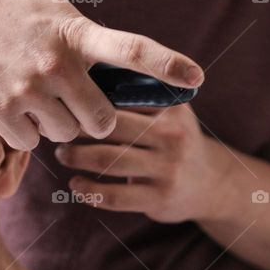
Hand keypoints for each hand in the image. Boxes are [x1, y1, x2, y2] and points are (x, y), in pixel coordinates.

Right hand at [0, 0, 203, 150]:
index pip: (132, 51)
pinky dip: (26, 132)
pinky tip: (11, 107)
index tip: (197, 79)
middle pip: (101, 119)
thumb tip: (111, 69)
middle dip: (96, 120)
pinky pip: (31, 142)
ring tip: (34, 96)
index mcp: (75, 33)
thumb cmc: (6, 5)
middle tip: (81, 108)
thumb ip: (84, 38)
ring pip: (65, 133)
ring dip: (57, 124)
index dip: (168, 65)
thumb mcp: (54, 8)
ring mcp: (28, 89)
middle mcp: (56, 64)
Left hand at [53, 103, 233, 222]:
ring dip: (77, 157)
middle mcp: (172, 135)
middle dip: (78, 127)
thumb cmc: (173, 137)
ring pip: (107, 161)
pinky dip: (89, 191)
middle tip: (59, 126)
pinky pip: (115, 196)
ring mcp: (167, 168)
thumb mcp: (169, 109)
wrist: (210, 183)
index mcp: (171, 107)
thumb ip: (139, 91)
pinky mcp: (159, 198)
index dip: (89, 95)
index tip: (64, 95)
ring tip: (62, 154)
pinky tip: (75, 185)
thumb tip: (86, 71)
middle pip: (112, 126)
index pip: (124, 95)